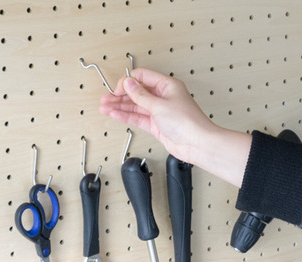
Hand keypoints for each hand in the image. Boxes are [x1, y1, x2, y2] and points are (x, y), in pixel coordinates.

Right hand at [99, 68, 251, 187]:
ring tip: (104, 107)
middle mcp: (163, 97)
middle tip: (106, 98)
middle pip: (137, 92)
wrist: (197, 144)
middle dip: (120, 95)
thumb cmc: (188, 122)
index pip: (142, 77)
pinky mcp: (156, 125)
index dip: (128, 82)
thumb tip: (128, 83)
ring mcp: (159, 111)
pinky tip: (115, 114)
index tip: (117, 89)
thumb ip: (141, 95)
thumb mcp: (160, 105)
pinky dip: (126, 116)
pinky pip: (138, 117)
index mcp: (167, 85)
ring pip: (135, 106)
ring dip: (120, 106)